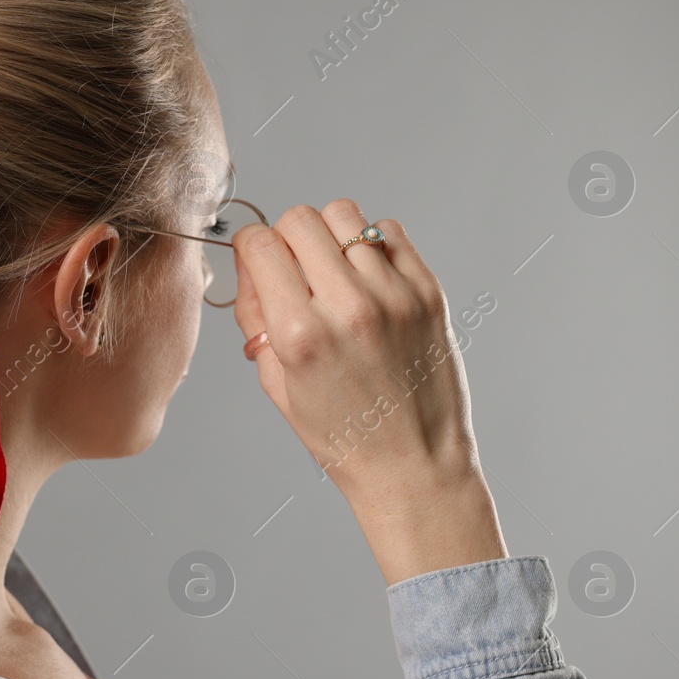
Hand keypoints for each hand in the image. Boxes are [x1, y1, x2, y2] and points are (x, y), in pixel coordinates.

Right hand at [231, 200, 481, 509]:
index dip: (250, 248)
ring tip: (333, 272)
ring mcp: (393, 296)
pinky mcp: (428, 292)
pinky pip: (388, 231)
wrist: (413, 464)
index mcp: (300, 334)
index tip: (257, 262)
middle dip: (286, 238)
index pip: (259, 243)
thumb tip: (250, 262)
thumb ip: (256, 315)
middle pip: (300, 219)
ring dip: (329, 235)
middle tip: (294, 270)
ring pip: (344, 214)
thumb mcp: (276, 383)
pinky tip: (367, 278)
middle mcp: (347, 307)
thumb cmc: (341, 435)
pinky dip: (370, 244)